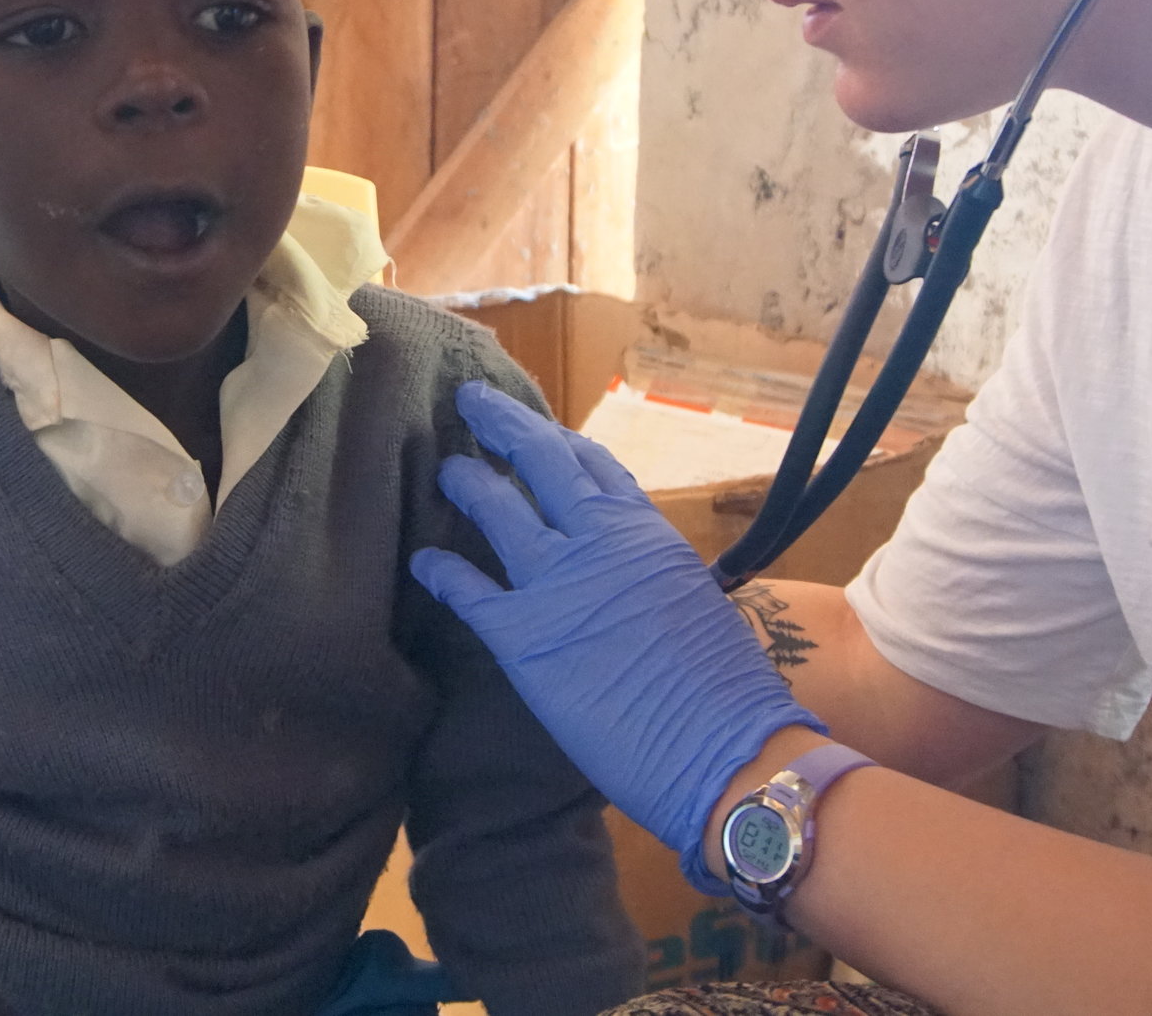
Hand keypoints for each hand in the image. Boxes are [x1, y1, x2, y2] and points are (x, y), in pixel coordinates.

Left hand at [411, 381, 822, 889]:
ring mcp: (555, 583)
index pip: (593, 464)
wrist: (724, 750)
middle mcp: (597, 540)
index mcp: (646, 531)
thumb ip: (652, 573)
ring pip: (495, 508)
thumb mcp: (694, 601)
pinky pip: (466, 591)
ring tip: (444, 470)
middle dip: (500, 423)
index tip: (537, 426)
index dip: (558, 438)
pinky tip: (422, 562)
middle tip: (470, 401)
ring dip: (466, 482)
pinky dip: (440, 571)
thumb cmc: (728, 692)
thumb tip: (636, 574)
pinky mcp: (521, 636)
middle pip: (539, 459)